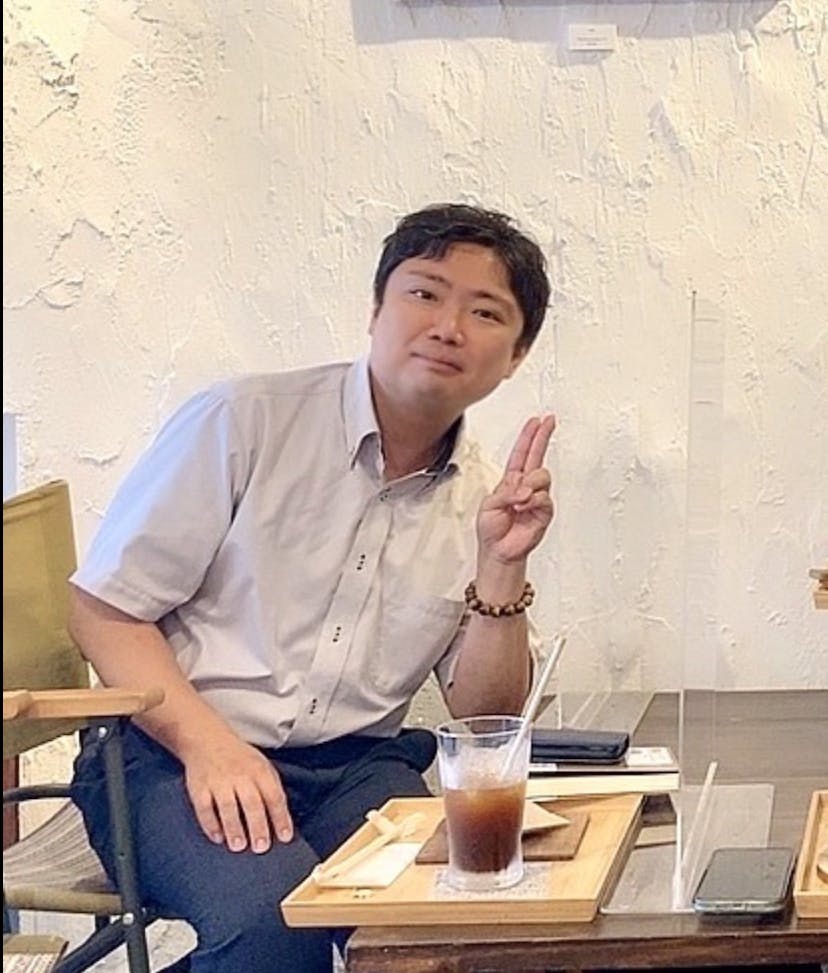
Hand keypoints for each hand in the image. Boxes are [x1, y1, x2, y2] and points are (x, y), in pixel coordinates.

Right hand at [181, 730, 291, 853]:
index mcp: (259, 770)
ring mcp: (218, 781)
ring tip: (239, 846)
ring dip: (234, 827)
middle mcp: (239, 775)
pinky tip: (218, 837)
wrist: (207, 739)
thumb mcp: (261, 766)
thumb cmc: (239, 759)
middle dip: (258, 826)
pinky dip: (210, 824)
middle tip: (262, 847)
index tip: (285, 837)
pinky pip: (204, 808)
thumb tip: (282, 820)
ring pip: (227, 806)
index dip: (280, 817)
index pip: (273, 795)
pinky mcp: (199, 788)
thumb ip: (271, 789)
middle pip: (251, 802)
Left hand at [476, 415, 555, 563]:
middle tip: (548, 423)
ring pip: (542, 476)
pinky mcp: (544, 512)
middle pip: (537, 456)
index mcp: (511, 480)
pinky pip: (544, 498)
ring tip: (518, 499)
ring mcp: (536, 498)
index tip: (537, 421)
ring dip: (529, 485)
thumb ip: (506, 492)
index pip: (522, 453)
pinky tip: (523, 507)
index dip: (529, 436)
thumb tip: (523, 490)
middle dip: (542, 437)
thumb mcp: (489, 505)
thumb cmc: (491, 529)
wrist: (499, 551)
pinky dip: (532, 501)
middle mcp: (525, 486)